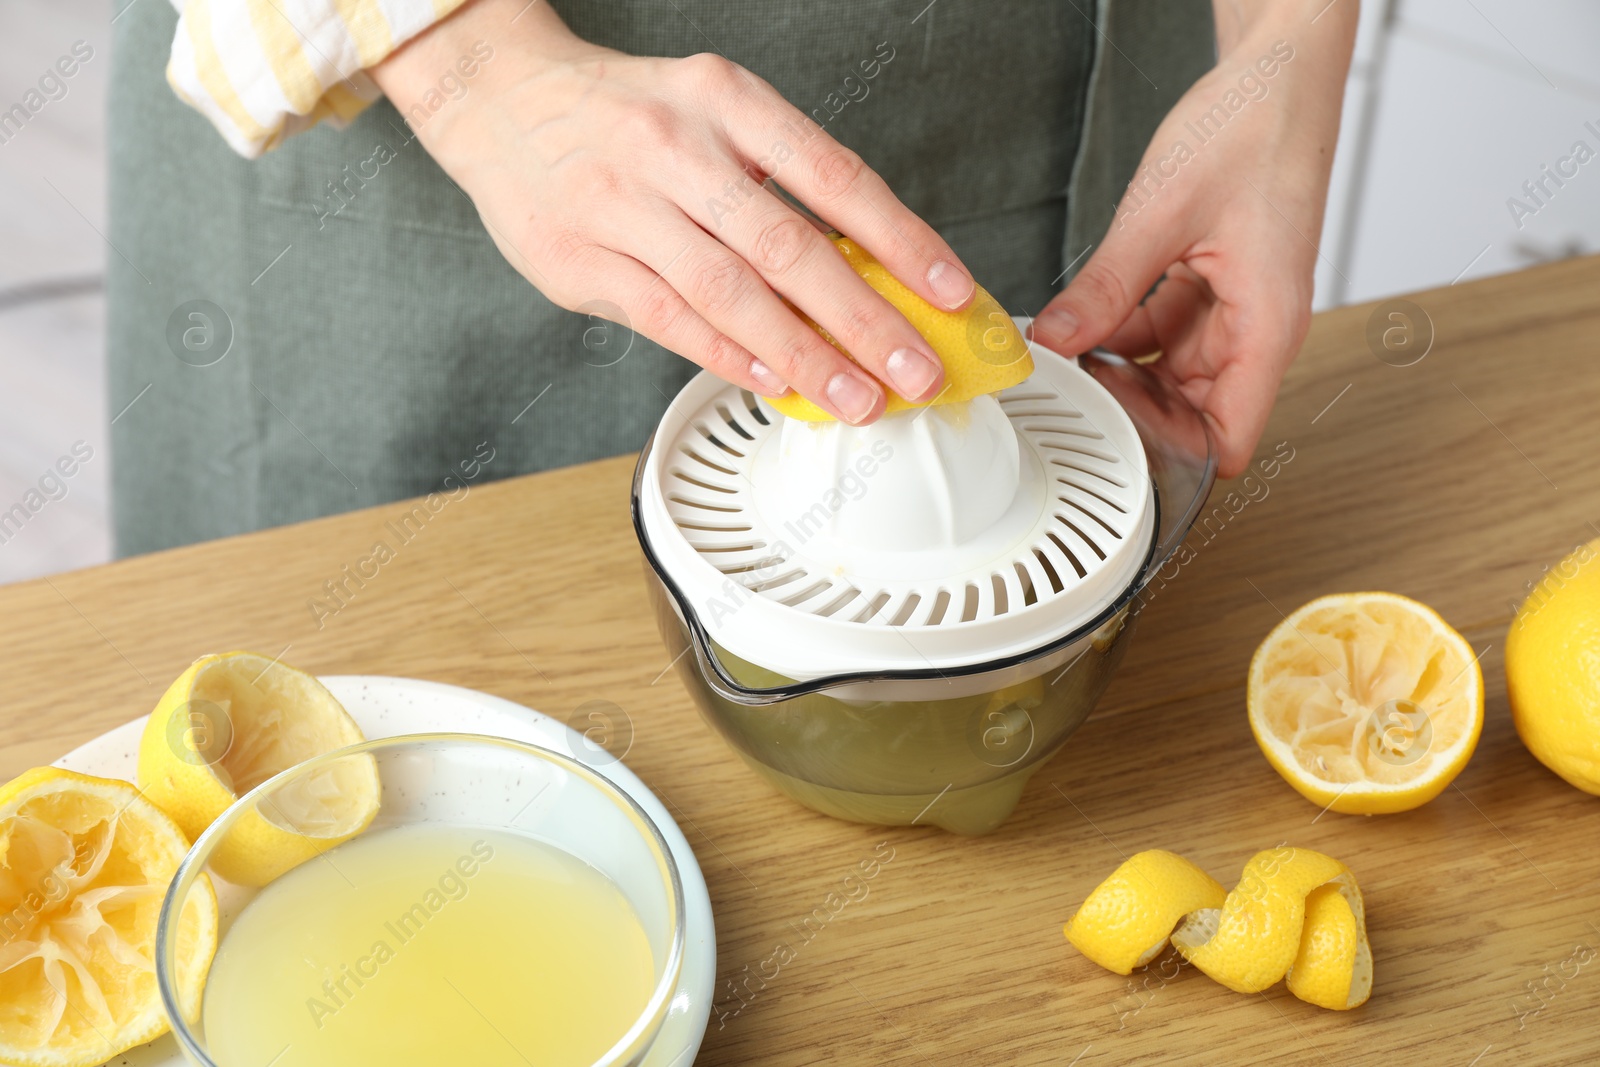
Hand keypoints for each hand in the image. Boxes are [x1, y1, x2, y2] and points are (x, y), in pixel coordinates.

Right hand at [371, 0, 976, 423]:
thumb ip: (777, 183)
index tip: (951, 292)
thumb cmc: (625, 115)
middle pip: (791, 248)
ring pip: (732, 296)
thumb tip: (864, 272)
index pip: (836, 176)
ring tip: (860, 400)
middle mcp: (677, 149)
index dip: (902, 240)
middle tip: (919, 372)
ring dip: (806, 358)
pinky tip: (776, 383)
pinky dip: (729, 357)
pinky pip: (670, 321)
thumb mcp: (712, 111)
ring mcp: (622, 207)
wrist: (499, 98)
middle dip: (866, 321)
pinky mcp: (580, 263)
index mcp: (726, 99)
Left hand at [1029, 0, 1357, 476]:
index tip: (1113, 454)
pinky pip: (1163, 333)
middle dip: (1132, 414)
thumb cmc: (1253, 129)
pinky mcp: (1214, 288)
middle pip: (1193, 414)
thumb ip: (1105, 288)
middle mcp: (1257, 329)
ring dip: (1121, 373)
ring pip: (1171, 375)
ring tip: (1064, 362)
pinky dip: (1123, 335)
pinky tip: (1081, 324)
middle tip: (1067, 404)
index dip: (1172, 460)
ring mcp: (1235, 310)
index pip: (1228, 440)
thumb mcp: (1160, 215)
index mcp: (1266, 326)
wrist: (1277, 76)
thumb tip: (1055, 341)